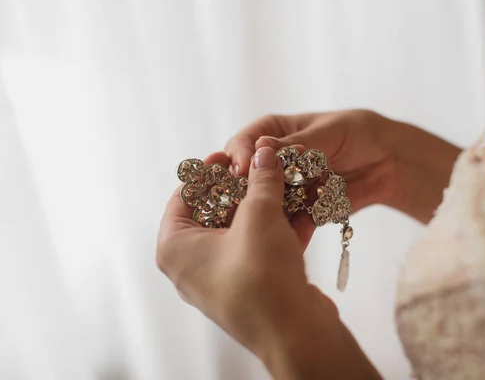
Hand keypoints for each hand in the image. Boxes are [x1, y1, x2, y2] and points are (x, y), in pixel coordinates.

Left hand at [157, 147, 335, 353]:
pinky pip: (261, 249)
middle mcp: (193, 265)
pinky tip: (305, 210)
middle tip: (265, 167)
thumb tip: (264, 154)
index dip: (208, 171)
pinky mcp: (251, 287)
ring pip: (244, 230)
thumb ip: (261, 180)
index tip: (231, 155)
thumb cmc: (261, 277)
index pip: (184, 196)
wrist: (295, 333)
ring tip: (290, 182)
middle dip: (247, 188)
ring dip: (269, 207)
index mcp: (176, 247)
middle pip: (216, 212)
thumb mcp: (259, 216)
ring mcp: (223, 278)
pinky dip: (280, 230)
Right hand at [226, 109, 460, 222]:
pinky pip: (289, 224)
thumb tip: (261, 146)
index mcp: (274, 133)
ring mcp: (285, 189)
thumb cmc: (358, 133)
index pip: (245, 142)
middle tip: (246, 200)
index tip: (241, 168)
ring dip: (265, 215)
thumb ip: (298, 142)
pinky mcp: (301, 211)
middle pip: (247, 177)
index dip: (239, 154)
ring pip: (264, 204)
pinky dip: (289, 232)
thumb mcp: (329, 131)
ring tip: (265, 224)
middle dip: (244, 189)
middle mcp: (273, 162)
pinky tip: (287, 241)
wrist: (388, 162)